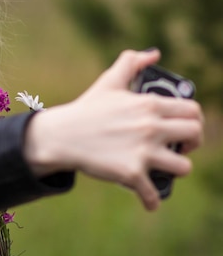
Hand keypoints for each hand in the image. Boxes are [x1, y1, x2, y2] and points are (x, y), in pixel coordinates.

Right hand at [25, 49, 203, 210]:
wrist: (61, 135)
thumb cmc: (86, 110)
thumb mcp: (108, 82)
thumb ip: (131, 63)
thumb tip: (153, 54)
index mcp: (148, 104)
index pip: (192, 110)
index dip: (193, 119)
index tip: (184, 125)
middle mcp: (150, 127)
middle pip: (194, 135)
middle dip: (191, 143)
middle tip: (179, 146)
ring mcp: (142, 151)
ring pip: (183, 166)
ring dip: (176, 170)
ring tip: (164, 170)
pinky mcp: (130, 173)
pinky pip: (152, 193)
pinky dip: (152, 200)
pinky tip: (149, 201)